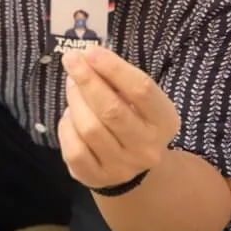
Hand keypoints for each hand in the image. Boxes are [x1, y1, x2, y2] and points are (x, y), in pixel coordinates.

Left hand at [58, 46, 180, 189]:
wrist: (134, 168)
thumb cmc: (135, 119)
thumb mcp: (138, 100)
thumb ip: (118, 80)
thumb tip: (86, 58)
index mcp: (164, 121)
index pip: (141, 90)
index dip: (114, 68)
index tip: (91, 51)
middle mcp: (147, 147)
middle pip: (112, 110)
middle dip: (87, 80)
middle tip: (71, 59)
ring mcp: (122, 167)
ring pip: (90, 128)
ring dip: (75, 101)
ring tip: (72, 86)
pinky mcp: (97, 179)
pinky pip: (75, 150)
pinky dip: (66, 127)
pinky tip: (69, 116)